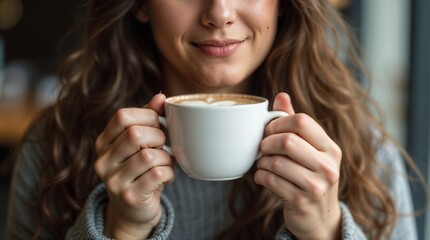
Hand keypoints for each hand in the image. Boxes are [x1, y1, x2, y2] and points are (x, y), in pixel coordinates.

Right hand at [94, 93, 174, 238]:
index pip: (122, 116)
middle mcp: (103, 161)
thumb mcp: (141, 143)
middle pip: (136, 134)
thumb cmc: (140, 170)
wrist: (133, 211)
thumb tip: (160, 97)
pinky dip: (169, 173)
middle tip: (163, 145)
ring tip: (166, 162)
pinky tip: (167, 176)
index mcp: (103, 143)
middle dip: (158, 136)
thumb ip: (148, 119)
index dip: (146, 116)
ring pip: (148, 156)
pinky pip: (157, 175)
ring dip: (166, 157)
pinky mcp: (129, 197)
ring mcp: (113, 181)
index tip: (157, 124)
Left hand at [254, 93, 341, 239]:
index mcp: (330, 148)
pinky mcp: (300, 201)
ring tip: (262, 163)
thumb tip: (281, 95)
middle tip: (262, 148)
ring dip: (262, 162)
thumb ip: (295, 123)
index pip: (301, 121)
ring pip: (276, 162)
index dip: (278, 123)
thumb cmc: (310, 175)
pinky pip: (270, 181)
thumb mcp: (310, 149)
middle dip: (266, 143)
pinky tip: (262, 177)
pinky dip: (260, 176)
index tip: (269, 130)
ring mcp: (316, 186)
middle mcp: (327, 166)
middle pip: (287, 141)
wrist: (320, 217)